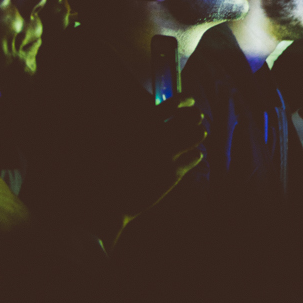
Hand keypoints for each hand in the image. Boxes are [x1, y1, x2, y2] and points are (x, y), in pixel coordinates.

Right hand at [116, 94, 205, 219]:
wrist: (104, 201)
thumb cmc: (105, 169)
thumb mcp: (111, 139)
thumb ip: (131, 125)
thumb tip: (146, 113)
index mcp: (142, 125)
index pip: (173, 103)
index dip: (185, 100)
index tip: (190, 102)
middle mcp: (158, 136)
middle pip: (192, 117)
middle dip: (195, 117)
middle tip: (196, 120)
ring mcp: (167, 154)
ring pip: (198, 134)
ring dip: (198, 134)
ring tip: (196, 136)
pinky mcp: (173, 173)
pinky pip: (195, 156)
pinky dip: (194, 155)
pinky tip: (188, 158)